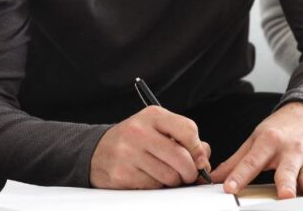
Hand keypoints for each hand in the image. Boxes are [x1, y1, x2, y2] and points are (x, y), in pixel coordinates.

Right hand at [90, 105, 211, 188]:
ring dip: (174, 181)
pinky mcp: (122, 174)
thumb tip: (204, 156)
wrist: (98, 151)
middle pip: (181, 158)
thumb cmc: (135, 140)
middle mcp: (139, 131)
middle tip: (189, 175)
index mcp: (152, 115)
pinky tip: (150, 177)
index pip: (188, 130)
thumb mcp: (157, 128)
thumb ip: (183, 138)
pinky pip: (153, 187)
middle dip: (191, 171)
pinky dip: (157, 186)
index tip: (201, 159)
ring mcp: (128, 153)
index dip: (199, 149)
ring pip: (169, 176)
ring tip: (166, 175)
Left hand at [212, 102, 302, 198]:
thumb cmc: (282, 129)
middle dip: (286, 184)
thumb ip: (237, 161)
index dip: (240, 176)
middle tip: (284, 195)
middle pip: (287, 170)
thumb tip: (215, 178)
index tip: (229, 188)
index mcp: (269, 142)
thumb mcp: (256, 139)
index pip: (251, 162)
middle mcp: (291, 150)